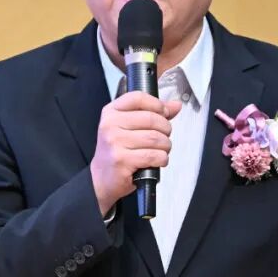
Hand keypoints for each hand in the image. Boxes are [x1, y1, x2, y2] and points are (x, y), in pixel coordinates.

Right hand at [91, 91, 181, 214]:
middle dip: (165, 129)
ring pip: (155, 138)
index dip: (157, 104)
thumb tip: (175, 105)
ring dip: (165, 146)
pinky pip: (153, 155)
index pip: (138, 98)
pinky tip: (156, 161)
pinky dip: (161, 159)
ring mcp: (115, 143)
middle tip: (163, 137)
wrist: (101, 178)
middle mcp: (110, 125)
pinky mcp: (121, 160)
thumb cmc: (117, 152)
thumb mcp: (130, 127)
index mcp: (111, 112)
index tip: (163, 113)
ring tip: (160, 150)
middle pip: (151, 119)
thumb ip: (153, 114)